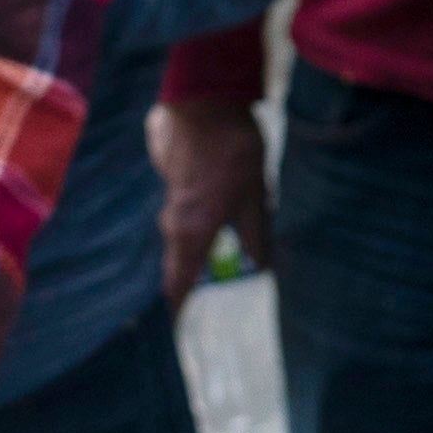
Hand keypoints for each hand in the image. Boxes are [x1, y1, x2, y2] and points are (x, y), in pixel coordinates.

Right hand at [154, 94, 273, 307]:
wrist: (206, 101)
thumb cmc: (234, 150)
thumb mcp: (255, 196)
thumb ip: (255, 235)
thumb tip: (261, 269)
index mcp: (191, 232)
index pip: (177, 286)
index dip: (180, 311)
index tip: (186, 332)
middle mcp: (173, 224)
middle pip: (179, 267)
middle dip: (196, 286)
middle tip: (219, 301)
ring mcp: (171, 204)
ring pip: (182, 243)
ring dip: (201, 257)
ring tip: (227, 266)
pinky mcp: (174, 187)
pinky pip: (184, 221)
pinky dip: (198, 233)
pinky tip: (221, 229)